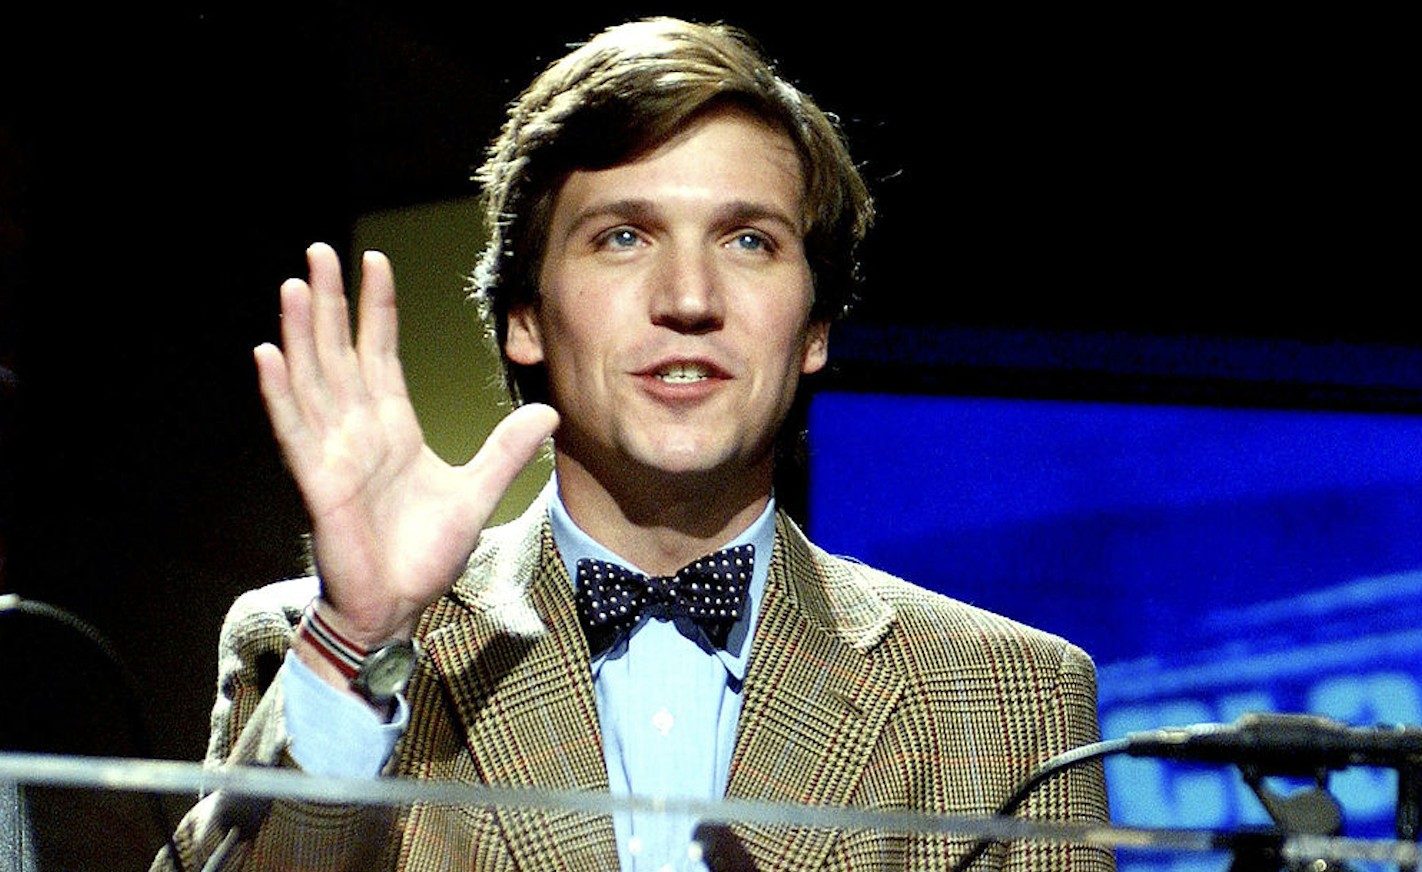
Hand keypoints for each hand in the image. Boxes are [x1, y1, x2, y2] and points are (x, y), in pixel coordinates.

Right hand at [254, 244, 557, 649]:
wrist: (397, 607)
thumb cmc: (425, 554)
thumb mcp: (477, 491)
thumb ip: (507, 450)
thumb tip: (548, 412)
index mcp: (392, 427)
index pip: (380, 352)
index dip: (377, 309)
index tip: (375, 262)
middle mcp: (357, 431)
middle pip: (340, 352)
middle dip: (331, 302)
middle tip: (320, 250)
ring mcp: (333, 453)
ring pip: (313, 379)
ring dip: (302, 333)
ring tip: (295, 285)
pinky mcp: (317, 482)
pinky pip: (295, 429)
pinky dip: (282, 392)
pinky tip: (268, 354)